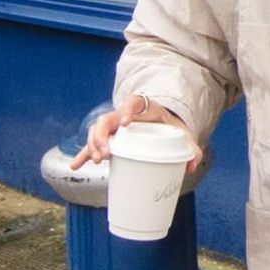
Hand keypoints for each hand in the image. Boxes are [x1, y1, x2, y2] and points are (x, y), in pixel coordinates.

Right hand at [69, 94, 202, 173]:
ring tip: (97, 160)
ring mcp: (114, 126)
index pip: (132, 103)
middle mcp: (124, 115)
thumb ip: (190, 147)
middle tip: (107, 153)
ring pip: (96, 130)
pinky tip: (76, 165)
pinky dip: (83, 154)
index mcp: (143, 108)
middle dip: (102, 135)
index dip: (127, 111)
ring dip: (93, 145)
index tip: (126, 124)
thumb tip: (193, 164)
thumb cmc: (168, 125)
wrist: (160, 122)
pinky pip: (92, 144)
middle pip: (107, 118)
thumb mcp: (181, 133)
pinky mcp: (108, 138)